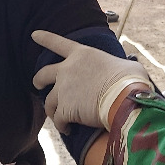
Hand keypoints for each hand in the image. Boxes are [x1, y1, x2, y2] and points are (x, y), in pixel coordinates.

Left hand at [31, 30, 151, 131]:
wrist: (123, 98)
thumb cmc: (130, 80)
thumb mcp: (127, 66)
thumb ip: (120, 67)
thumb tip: (128, 72)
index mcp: (82, 54)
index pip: (58, 43)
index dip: (45, 38)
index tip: (34, 35)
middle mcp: (67, 70)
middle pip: (43, 74)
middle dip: (38, 80)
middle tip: (38, 85)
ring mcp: (64, 90)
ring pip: (48, 102)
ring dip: (52, 110)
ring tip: (58, 117)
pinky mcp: (65, 110)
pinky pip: (58, 120)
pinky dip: (62, 125)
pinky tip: (68, 130)